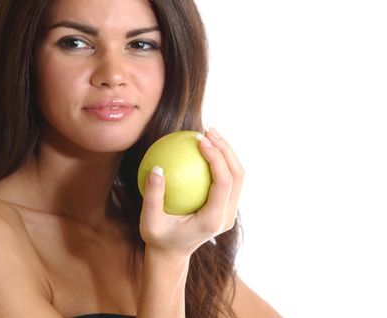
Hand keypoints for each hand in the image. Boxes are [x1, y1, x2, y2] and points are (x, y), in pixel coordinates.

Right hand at [139, 127, 243, 258]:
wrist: (172, 254)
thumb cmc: (158, 238)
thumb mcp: (148, 222)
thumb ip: (152, 197)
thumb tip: (157, 167)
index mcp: (213, 220)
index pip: (223, 183)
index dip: (216, 158)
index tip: (200, 140)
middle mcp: (227, 216)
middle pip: (237, 175)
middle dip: (226, 149)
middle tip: (207, 130)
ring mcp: (229, 212)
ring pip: (238, 175)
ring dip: (226, 152)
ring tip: (209, 133)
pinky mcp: (226, 206)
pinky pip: (228, 178)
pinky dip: (220, 160)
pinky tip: (204, 146)